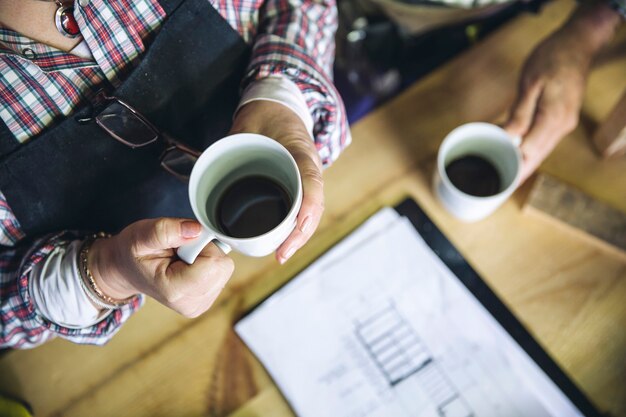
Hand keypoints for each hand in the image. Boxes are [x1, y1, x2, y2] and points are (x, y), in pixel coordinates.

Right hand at [89, 218, 234, 317]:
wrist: (127, 269)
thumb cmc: (133, 252)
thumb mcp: (141, 235)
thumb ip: (167, 230)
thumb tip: (197, 229)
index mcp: (176, 291)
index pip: (215, 262)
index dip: (202, 244)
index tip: (182, 243)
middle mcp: (191, 303)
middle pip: (223, 266)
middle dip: (205, 250)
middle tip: (180, 250)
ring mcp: (201, 304)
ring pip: (224, 269)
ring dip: (206, 257)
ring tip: (181, 258)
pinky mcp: (207, 299)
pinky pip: (222, 273)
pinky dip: (207, 264)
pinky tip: (187, 265)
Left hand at [230, 100, 323, 263]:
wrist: (278, 107)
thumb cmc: (264, 115)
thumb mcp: (247, 124)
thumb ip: (230, 143)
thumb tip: (205, 166)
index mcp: (300, 151)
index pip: (311, 181)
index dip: (307, 207)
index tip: (298, 227)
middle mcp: (308, 168)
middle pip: (312, 206)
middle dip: (300, 233)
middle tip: (282, 254)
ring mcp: (306, 177)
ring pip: (309, 211)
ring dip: (298, 235)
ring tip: (281, 254)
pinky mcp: (299, 184)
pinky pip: (300, 207)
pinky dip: (293, 227)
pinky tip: (282, 241)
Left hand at [503, 2, 619, 182]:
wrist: (577, 44)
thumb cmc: (552, 58)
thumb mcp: (530, 84)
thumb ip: (519, 114)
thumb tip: (507, 138)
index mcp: (552, 119)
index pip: (529, 154)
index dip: (512, 170)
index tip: (496, 182)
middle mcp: (561, 126)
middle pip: (536, 157)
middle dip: (517, 175)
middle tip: (497, 190)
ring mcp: (563, 123)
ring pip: (540, 151)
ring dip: (523, 165)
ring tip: (503, 179)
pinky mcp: (561, 119)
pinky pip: (543, 141)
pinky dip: (529, 151)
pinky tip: (517, 157)